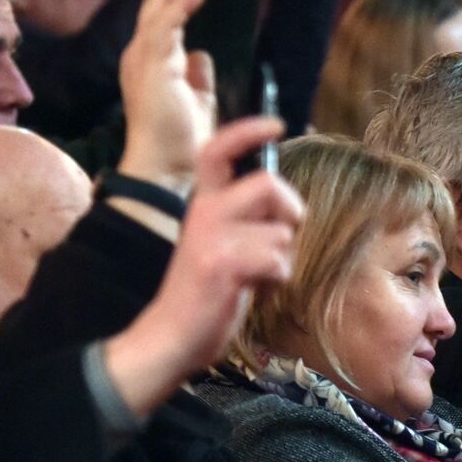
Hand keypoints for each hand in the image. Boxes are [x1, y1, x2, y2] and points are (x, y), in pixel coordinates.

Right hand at [104, 117, 302, 417]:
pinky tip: (254, 291)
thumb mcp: (220, 242)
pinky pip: (277, 261)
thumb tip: (288, 203)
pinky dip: (276, 281)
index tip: (276, 125)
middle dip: (291, 211)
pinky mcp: (222, 264)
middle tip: (282, 237)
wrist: (170, 337)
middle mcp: (204, 211)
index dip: (247, 131)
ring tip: (257, 276)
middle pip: (269, 185)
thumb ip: (244, 217)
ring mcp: (211, 236)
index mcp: (203, 202)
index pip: (217, 149)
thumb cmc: (205, 291)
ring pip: (281, 232)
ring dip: (282, 260)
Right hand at [117, 0, 217, 195]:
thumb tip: (200, 54)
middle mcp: (142, 54)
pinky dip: (179, 7)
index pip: (166, 10)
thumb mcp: (196, 100)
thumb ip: (197, 76)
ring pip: (160, 6)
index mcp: (153, 58)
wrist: (167, 170)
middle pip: (160, 0)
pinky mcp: (150, 69)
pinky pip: (164, 30)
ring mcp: (143, 60)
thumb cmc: (182, 141)